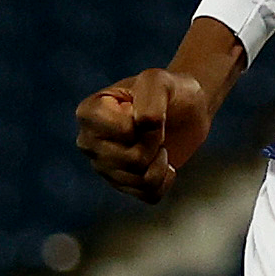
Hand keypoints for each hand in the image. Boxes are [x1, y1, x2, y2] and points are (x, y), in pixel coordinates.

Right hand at [75, 66, 217, 202]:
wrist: (186, 110)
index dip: (148, 124)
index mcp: (88, 112)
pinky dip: (165, 180)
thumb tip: (142, 124)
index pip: (124, 132)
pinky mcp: (123, 185)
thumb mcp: (161, 80)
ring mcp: (103, 167)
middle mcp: (88, 142)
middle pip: (132, 159)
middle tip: (157, 129)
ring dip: (160, 161)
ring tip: (158, 144)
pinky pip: (149, 195)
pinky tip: (163, 163)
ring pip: (141, 179)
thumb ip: (151, 95)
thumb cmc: (170, 90)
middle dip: (155, 143)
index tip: (150, 111)